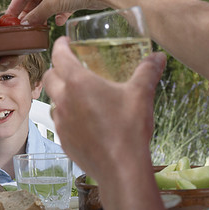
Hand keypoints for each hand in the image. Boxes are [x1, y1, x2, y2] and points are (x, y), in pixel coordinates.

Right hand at [6, 0, 118, 26]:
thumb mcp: (52, 3)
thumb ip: (36, 15)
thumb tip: (24, 25)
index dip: (14, 7)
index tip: (8, 20)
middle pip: (33, 0)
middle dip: (29, 14)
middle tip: (23, 28)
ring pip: (46, 5)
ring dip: (42, 16)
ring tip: (38, 28)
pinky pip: (59, 8)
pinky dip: (57, 15)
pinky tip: (58, 22)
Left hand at [42, 36, 165, 182]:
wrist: (120, 169)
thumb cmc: (128, 129)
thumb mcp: (141, 95)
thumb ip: (148, 72)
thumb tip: (158, 57)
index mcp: (77, 83)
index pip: (59, 55)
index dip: (60, 45)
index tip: (64, 41)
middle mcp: (63, 99)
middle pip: (50, 76)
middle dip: (57, 68)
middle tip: (71, 67)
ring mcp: (60, 121)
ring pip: (53, 100)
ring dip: (60, 93)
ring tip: (77, 93)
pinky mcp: (63, 139)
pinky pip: (59, 121)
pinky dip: (66, 114)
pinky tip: (82, 118)